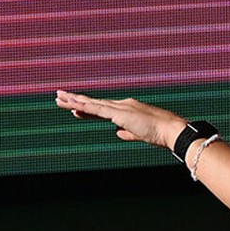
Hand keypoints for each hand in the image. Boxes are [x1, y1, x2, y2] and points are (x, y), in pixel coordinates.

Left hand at [55, 90, 185, 148]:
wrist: (171, 130)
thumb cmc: (160, 134)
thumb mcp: (140, 135)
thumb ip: (128, 133)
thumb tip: (117, 133)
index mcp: (127, 109)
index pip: (102, 109)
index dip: (87, 109)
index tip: (74, 108)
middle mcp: (122, 104)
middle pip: (94, 103)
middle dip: (76, 100)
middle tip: (59, 96)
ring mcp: (120, 107)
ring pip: (92, 104)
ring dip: (74, 101)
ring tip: (58, 98)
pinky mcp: (119, 113)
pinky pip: (97, 110)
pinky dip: (83, 107)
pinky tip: (72, 106)